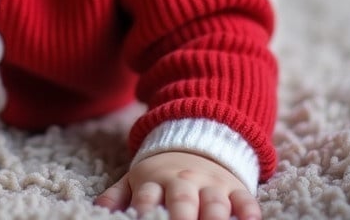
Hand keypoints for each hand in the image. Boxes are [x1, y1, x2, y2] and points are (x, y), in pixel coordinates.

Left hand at [95, 151, 260, 219]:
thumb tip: (100, 210)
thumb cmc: (162, 173)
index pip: (146, 197)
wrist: (196, 138)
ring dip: (214, 218)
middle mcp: (183, 180)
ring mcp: (211, 183)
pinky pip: (245, 198)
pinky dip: (249, 211)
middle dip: (180, 219)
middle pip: (182, 200)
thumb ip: (118, 194)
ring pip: (215, 202)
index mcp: (155, 178)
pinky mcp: (235, 187)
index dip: (143, 211)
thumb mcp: (137, 177)